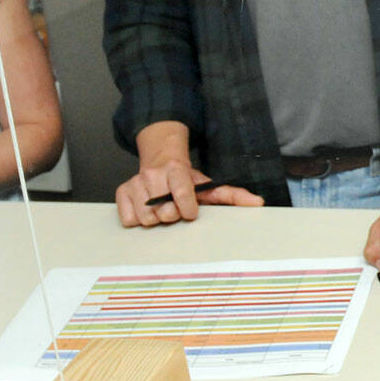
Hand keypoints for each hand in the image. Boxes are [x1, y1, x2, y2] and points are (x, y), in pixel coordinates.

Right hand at [115, 140, 262, 227]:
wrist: (161, 160)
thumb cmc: (186, 178)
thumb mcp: (209, 185)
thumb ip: (233, 195)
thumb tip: (258, 203)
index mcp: (176, 169)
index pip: (181, 193)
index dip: (187, 208)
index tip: (191, 212)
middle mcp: (153, 174)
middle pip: (163, 212)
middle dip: (172, 215)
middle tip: (175, 208)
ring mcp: (135, 183)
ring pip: (146, 219)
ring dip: (156, 220)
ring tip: (162, 208)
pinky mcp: (121, 192)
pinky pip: (129, 220)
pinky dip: (139, 220)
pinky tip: (147, 209)